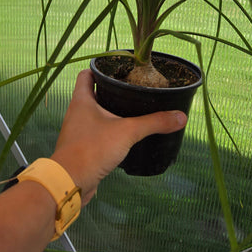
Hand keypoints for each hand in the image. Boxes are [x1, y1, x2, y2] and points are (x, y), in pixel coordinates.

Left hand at [50, 70, 186, 202]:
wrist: (70, 182)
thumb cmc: (92, 149)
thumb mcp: (128, 132)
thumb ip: (154, 122)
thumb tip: (181, 116)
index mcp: (81, 100)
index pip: (87, 73)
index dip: (102, 68)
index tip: (121, 69)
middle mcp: (77, 112)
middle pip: (94, 93)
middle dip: (112, 91)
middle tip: (134, 89)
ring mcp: (78, 130)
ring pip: (96, 114)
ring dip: (112, 111)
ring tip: (134, 110)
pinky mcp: (82, 147)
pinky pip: (97, 133)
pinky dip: (110, 131)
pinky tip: (126, 135)